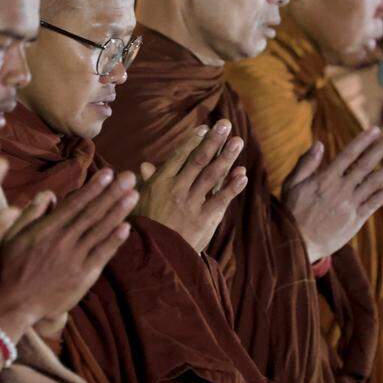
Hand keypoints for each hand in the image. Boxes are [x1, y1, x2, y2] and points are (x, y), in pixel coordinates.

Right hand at [0, 169, 137, 328]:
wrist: (14, 306)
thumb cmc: (9, 269)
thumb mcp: (10, 236)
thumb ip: (30, 213)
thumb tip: (50, 194)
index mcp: (46, 229)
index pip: (75, 203)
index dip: (93, 187)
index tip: (108, 173)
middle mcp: (63, 241)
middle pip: (92, 213)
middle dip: (112, 193)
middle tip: (130, 177)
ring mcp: (75, 259)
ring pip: (100, 231)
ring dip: (118, 212)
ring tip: (133, 195)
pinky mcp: (83, 277)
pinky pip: (102, 255)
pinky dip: (114, 241)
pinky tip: (126, 227)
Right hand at [132, 120, 247, 251]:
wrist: (154, 257)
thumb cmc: (145, 228)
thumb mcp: (140, 202)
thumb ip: (147, 183)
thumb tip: (145, 165)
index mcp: (160, 183)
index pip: (179, 157)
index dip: (193, 142)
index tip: (205, 128)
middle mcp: (176, 190)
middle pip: (199, 161)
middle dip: (214, 141)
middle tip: (226, 125)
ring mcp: (191, 204)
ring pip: (212, 176)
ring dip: (227, 157)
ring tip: (238, 141)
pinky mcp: (204, 220)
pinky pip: (221, 199)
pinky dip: (232, 187)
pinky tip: (242, 175)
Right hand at [282, 128, 382, 262]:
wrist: (298, 244)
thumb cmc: (292, 212)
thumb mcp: (291, 184)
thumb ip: (306, 164)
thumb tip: (318, 143)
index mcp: (324, 179)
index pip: (348, 155)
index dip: (363, 141)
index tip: (376, 129)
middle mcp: (340, 190)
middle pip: (365, 165)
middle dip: (381, 149)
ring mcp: (349, 205)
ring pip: (374, 183)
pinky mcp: (355, 220)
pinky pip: (374, 203)